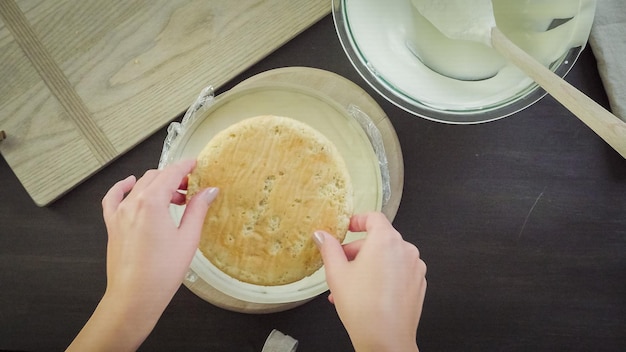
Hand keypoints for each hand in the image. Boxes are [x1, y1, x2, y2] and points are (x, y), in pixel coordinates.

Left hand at [67, 159, 217, 350]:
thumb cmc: (162, 272)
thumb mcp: (188, 238)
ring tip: (175, 197)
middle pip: (156, 177)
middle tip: (192, 187)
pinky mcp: (112, 224)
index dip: (186, 166)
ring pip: (139, 185)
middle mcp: (133, 202)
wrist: (135, 296)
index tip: (197, 164)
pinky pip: (114, 197)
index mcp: (152, 202)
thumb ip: (198, 209)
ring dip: (158, 185)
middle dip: (175, 177)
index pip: (171, 173)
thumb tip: (209, 191)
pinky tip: (130, 184)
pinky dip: (123, 187)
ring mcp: (119, 213)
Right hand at [314, 212, 426, 351]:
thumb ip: (329, 248)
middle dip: (358, 250)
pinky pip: (398, 272)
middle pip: (379, 239)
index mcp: (386, 240)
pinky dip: (383, 276)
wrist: (386, 340)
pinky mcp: (418, 283)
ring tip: (350, 285)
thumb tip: (321, 235)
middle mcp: (405, 250)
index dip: (358, 220)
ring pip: (388, 258)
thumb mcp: (336, 273)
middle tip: (341, 263)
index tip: (347, 228)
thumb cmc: (363, 308)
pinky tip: (367, 294)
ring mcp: (415, 267)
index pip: (374, 217)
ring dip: (369, 265)